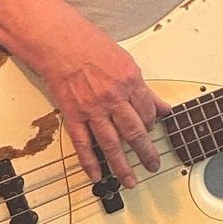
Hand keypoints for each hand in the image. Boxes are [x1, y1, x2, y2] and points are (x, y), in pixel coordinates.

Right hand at [31, 10, 168, 187]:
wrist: (59, 43)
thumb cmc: (91, 47)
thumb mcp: (127, 62)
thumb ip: (145, 89)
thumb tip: (163, 107)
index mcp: (130, 82)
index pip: (147, 111)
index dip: (152, 123)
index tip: (153, 130)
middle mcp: (113, 98)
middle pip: (134, 131)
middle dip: (146, 152)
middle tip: (153, 166)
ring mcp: (92, 109)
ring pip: (111, 143)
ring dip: (122, 165)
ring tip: (130, 180)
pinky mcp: (73, 115)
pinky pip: (82, 143)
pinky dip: (89, 161)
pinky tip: (97, 174)